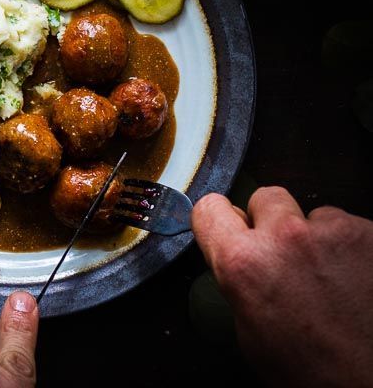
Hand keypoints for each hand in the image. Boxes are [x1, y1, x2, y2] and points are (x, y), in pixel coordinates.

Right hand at [192, 186, 372, 387]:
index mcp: (244, 263)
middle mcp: (286, 238)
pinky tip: (353, 282)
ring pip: (314, 214)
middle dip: (272, 222)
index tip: (226, 224)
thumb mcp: (249, 330)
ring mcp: (333, 233)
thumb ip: (238, 280)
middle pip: (266, 197)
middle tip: (283, 257)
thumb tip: (237, 260)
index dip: (218, 218)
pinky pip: (350, 229)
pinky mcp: (370, 235)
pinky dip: (350, 250)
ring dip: (316, 238)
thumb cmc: (316, 373)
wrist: (369, 384)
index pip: (209, 208)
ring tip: (327, 279)